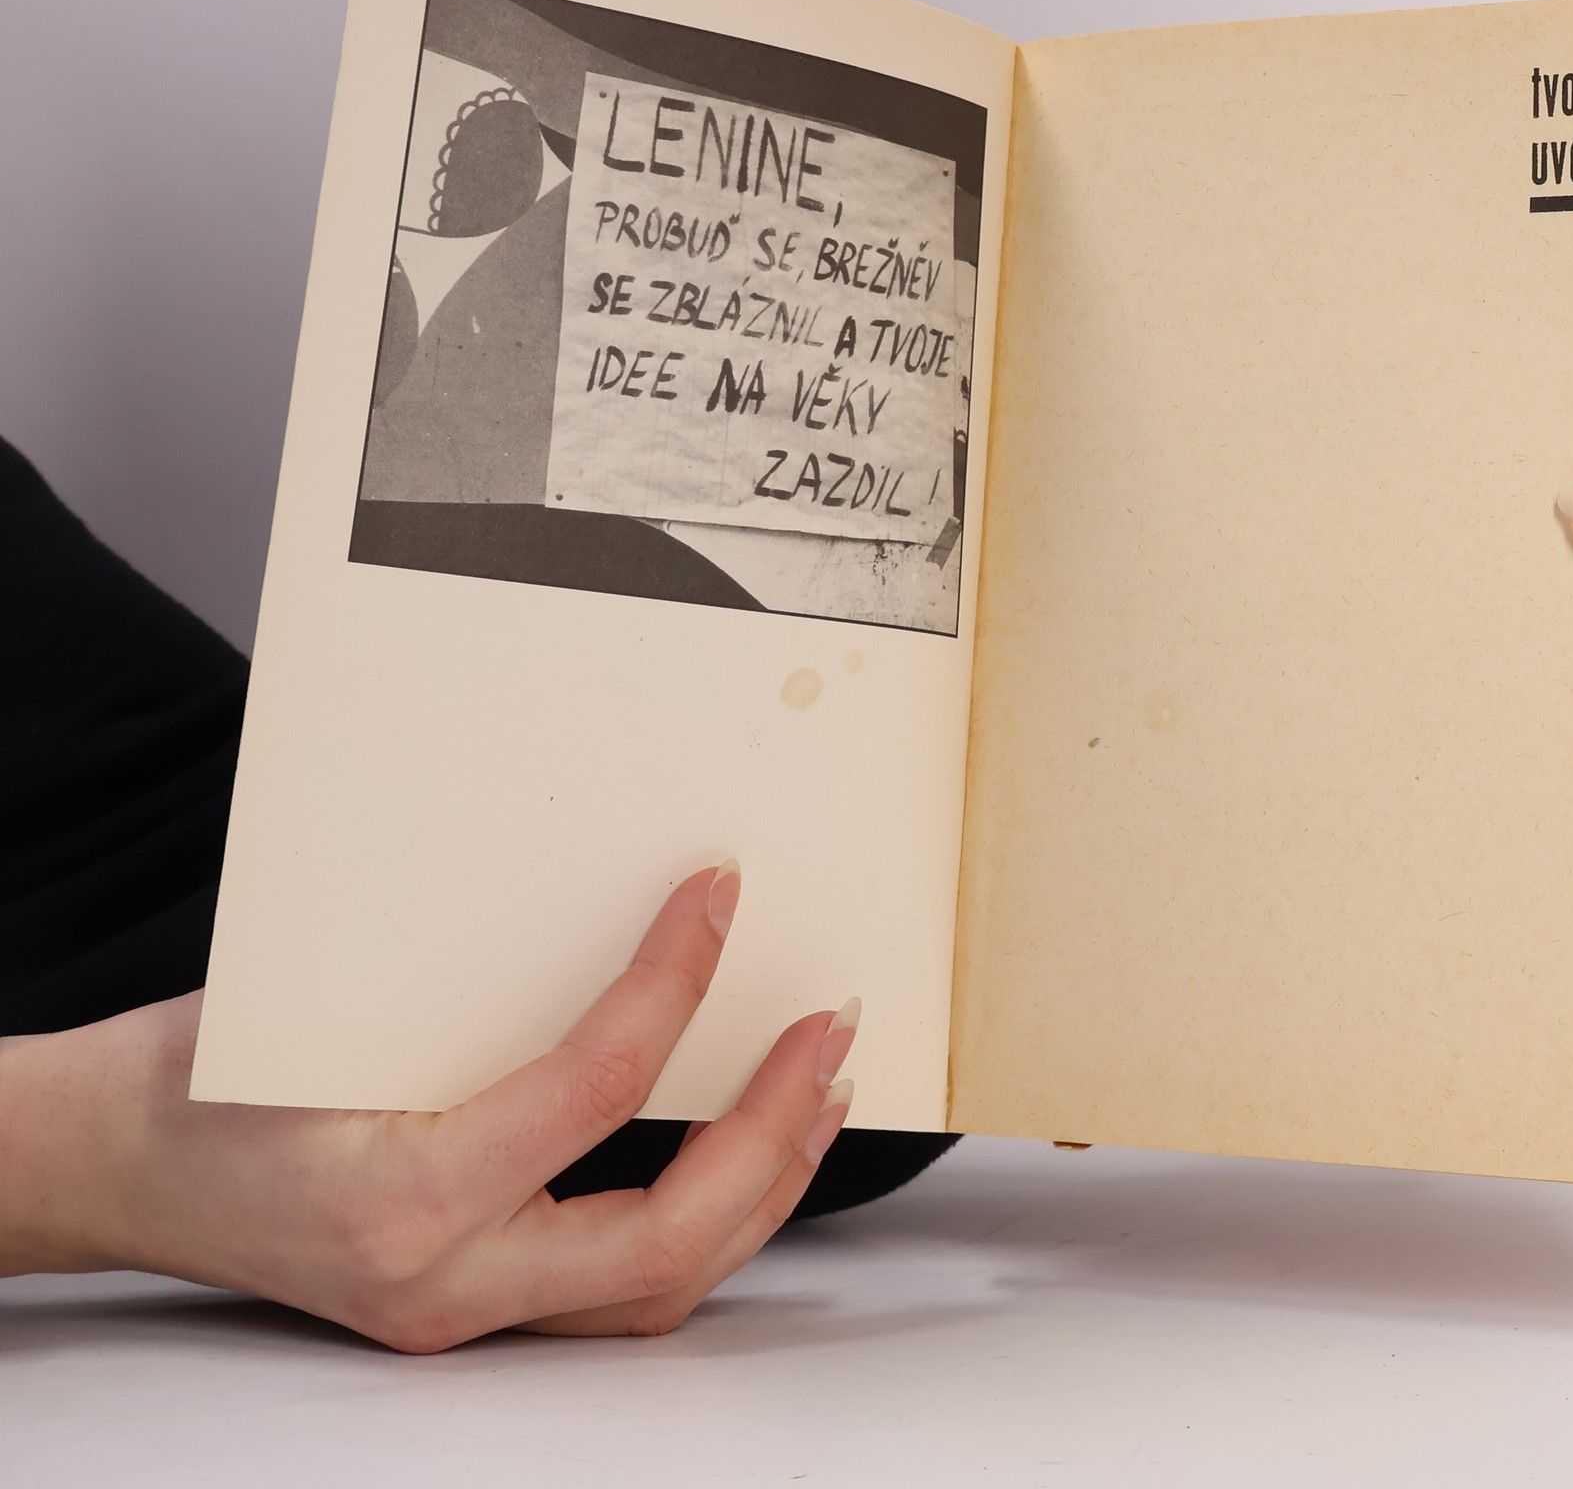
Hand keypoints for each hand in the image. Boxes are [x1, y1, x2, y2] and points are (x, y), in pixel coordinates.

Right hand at [0, 863, 860, 1349]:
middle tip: (828, 1032)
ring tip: (819, 1090)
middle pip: (665, 1242)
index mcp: (400, 1198)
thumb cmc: (202, 1074)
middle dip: (770, 1132)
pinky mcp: (475, 1301)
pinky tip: (742, 1148)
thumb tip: (608, 887)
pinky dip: (704, 1216)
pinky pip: (622, 1285)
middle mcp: (445, 1281)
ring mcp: (464, 1308)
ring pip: (660, 1286)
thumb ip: (469, 980)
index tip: (719, 894)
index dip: (673, 982)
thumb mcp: (323, 1003)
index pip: (590, 1090)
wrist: (120, 1165)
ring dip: (760, 1186)